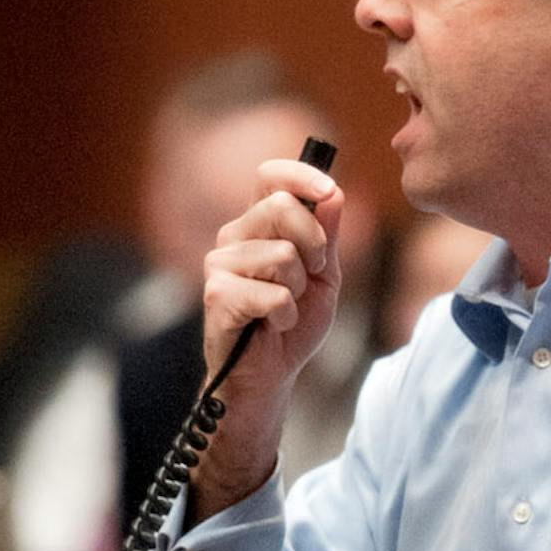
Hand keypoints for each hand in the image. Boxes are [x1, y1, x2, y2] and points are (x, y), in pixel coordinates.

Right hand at [190, 156, 343, 514]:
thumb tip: (334, 193)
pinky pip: (274, 293)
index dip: (301, 175)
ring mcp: (220, 264)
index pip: (269, 175)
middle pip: (280, 206)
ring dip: (300, 289)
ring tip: (287, 308)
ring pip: (282, 255)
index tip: (329, 191)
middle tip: (313, 274)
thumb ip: (328, 234)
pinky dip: (287, 314)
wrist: (270, 375)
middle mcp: (234, 235)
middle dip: (314, 241)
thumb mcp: (325, 275)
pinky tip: (275, 325)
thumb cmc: (293, 322)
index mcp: (259, 224)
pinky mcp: (217, 295)